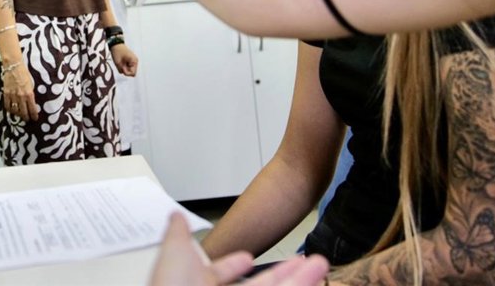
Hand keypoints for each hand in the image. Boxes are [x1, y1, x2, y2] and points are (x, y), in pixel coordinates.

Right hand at [1, 61, 38, 120]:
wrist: (14, 66)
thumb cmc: (23, 73)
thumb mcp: (31, 84)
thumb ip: (30, 94)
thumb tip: (31, 102)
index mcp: (29, 94)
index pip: (32, 109)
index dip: (34, 115)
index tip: (35, 118)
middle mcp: (21, 96)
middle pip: (24, 112)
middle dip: (26, 117)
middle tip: (28, 119)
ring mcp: (13, 96)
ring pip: (15, 110)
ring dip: (18, 115)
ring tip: (20, 116)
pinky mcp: (6, 94)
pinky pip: (7, 105)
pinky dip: (10, 110)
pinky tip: (12, 110)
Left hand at [112, 43, 138, 76]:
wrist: (116, 44)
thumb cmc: (117, 51)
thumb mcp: (118, 62)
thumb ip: (121, 70)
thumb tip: (124, 73)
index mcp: (134, 61)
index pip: (133, 73)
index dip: (126, 73)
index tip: (122, 68)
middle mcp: (135, 62)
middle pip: (131, 72)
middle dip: (125, 70)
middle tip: (120, 65)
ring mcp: (132, 61)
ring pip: (129, 70)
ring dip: (124, 68)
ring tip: (120, 62)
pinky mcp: (129, 61)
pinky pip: (127, 67)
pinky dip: (123, 66)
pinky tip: (121, 61)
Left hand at [150, 213, 329, 285]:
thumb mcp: (174, 252)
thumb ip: (178, 234)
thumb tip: (175, 215)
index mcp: (200, 283)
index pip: (219, 273)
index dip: (233, 265)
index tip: (247, 258)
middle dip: (281, 272)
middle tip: (302, 260)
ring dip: (300, 280)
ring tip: (320, 265)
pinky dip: (301, 285)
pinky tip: (315, 277)